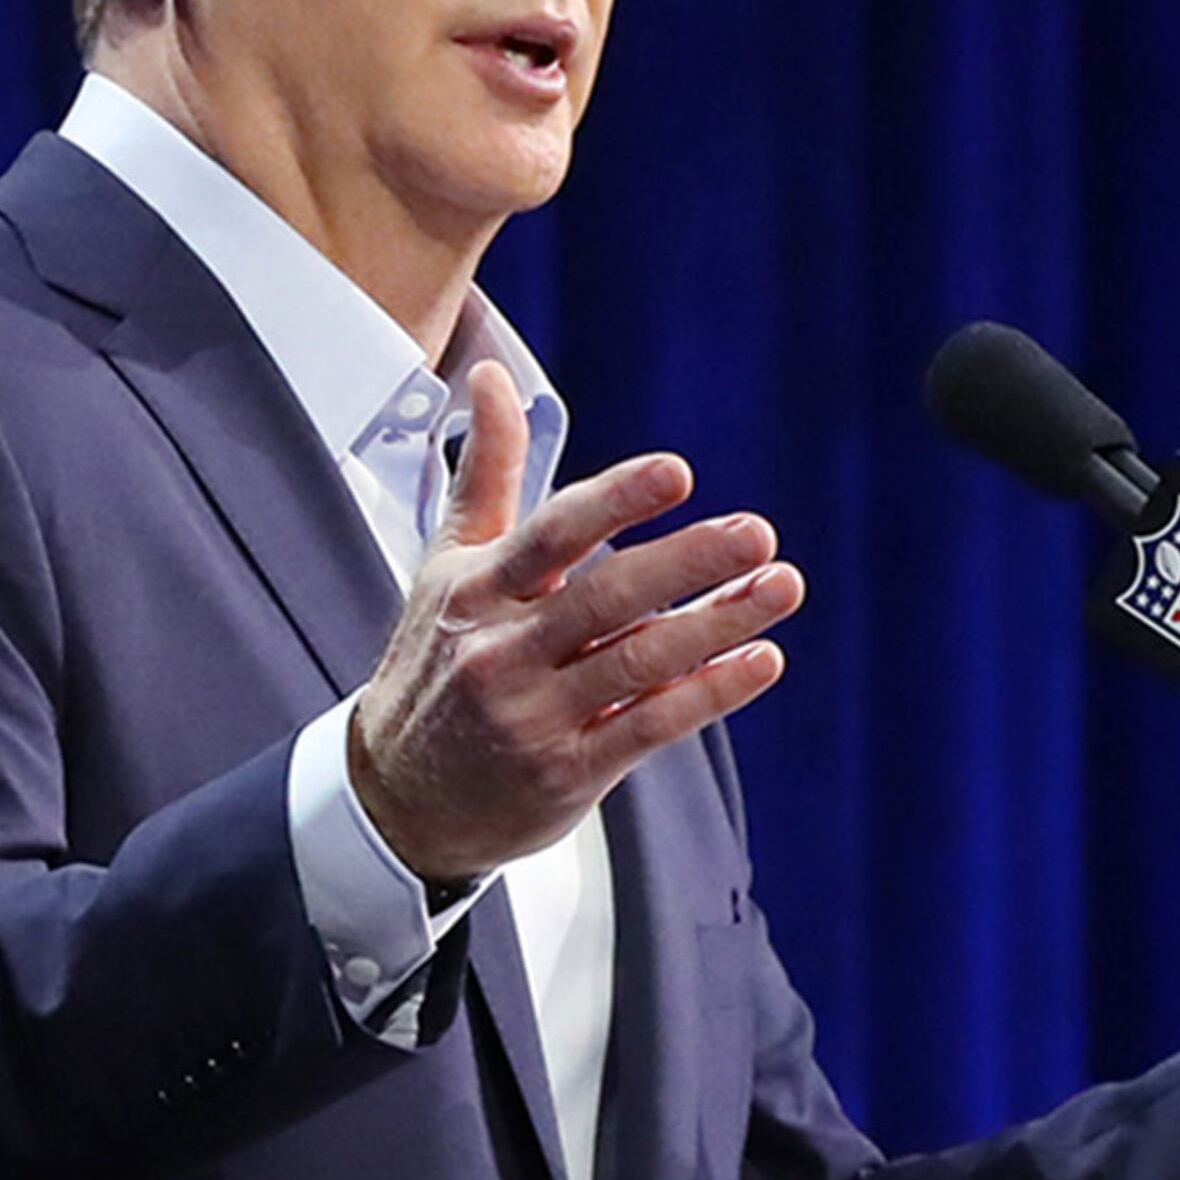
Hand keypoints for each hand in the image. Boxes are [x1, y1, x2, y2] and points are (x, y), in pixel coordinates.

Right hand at [348, 362, 804, 883]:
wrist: (396, 801)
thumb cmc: (438, 664)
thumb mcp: (448, 565)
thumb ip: (486, 471)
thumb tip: (490, 378)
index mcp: (478, 590)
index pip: (550, 535)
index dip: (615, 501)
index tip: (677, 472)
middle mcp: (503, 651)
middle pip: (606, 598)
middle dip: (687, 561)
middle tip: (758, 531)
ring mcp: (535, 717)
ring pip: (638, 663)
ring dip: (718, 623)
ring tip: (782, 585)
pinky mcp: (566, 773)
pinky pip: (648, 728)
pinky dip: (709, 693)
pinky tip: (761, 659)